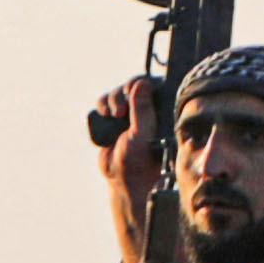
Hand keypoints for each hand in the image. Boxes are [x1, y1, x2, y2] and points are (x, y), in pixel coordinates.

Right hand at [90, 74, 169, 246]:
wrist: (123, 179)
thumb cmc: (140, 160)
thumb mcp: (142, 134)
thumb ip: (142, 110)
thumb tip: (141, 84)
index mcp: (161, 110)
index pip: (152, 85)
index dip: (138, 84)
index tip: (131, 91)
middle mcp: (147, 109)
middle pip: (131, 85)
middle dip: (121, 93)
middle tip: (119, 110)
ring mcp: (129, 113)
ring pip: (117, 92)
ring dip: (110, 99)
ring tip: (113, 114)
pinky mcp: (114, 118)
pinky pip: (104, 102)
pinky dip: (101, 104)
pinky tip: (104, 114)